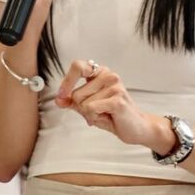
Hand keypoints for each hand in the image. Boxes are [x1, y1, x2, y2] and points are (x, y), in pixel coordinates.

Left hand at [55, 59, 172, 150]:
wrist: (136, 128)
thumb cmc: (112, 115)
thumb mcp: (89, 107)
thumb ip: (73, 101)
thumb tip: (58, 100)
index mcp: (101, 72)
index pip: (77, 66)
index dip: (67, 81)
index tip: (62, 95)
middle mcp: (108, 75)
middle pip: (76, 93)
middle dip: (82, 107)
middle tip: (98, 111)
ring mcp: (114, 86)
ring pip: (82, 103)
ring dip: (90, 114)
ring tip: (105, 114)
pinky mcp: (117, 99)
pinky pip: (90, 109)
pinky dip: (94, 117)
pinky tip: (108, 117)